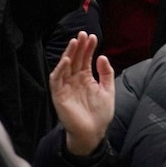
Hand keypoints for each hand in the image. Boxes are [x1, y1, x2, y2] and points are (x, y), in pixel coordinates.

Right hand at [49, 32, 115, 156]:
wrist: (92, 133)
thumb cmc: (100, 114)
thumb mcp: (108, 91)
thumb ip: (106, 74)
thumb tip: (102, 56)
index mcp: (85, 78)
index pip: (85, 59)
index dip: (88, 48)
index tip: (93, 37)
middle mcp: (74, 79)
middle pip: (75, 59)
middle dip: (79, 46)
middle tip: (83, 34)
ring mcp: (66, 86)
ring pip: (65, 66)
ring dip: (69, 54)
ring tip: (75, 42)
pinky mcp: (59, 94)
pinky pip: (57, 79)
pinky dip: (60, 69)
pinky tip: (67, 60)